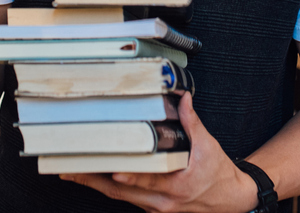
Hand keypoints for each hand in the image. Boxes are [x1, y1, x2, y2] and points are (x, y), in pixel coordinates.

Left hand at [61, 92, 261, 212]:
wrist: (229, 199)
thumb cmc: (217, 173)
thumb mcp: (208, 146)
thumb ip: (192, 122)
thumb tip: (183, 98)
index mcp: (177, 186)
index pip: (149, 181)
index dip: (130, 176)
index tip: (113, 170)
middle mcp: (162, 201)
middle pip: (121, 191)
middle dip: (94, 180)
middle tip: (70, 169)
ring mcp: (154, 207)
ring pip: (118, 196)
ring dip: (94, 183)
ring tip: (70, 171)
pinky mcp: (151, 208)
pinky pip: (123, 197)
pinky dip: (106, 186)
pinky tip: (90, 176)